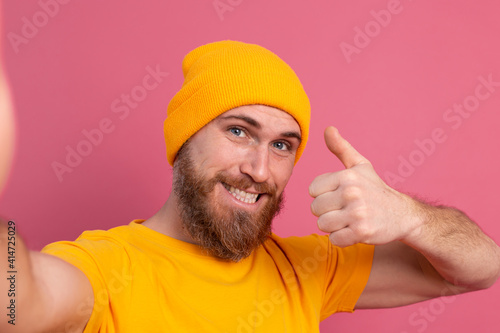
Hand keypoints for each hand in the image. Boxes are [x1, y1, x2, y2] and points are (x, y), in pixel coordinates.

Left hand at [309, 127, 421, 246]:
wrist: (403, 215)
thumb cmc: (375, 189)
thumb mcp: (360, 165)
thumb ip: (341, 148)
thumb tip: (328, 129)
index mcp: (347, 175)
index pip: (312, 190)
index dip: (323, 194)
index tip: (339, 195)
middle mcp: (351, 193)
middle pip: (315, 208)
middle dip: (327, 211)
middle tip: (345, 209)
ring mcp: (357, 213)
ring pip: (322, 224)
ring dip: (334, 226)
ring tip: (349, 219)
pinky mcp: (362, 232)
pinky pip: (334, 239)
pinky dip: (342, 238)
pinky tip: (354, 230)